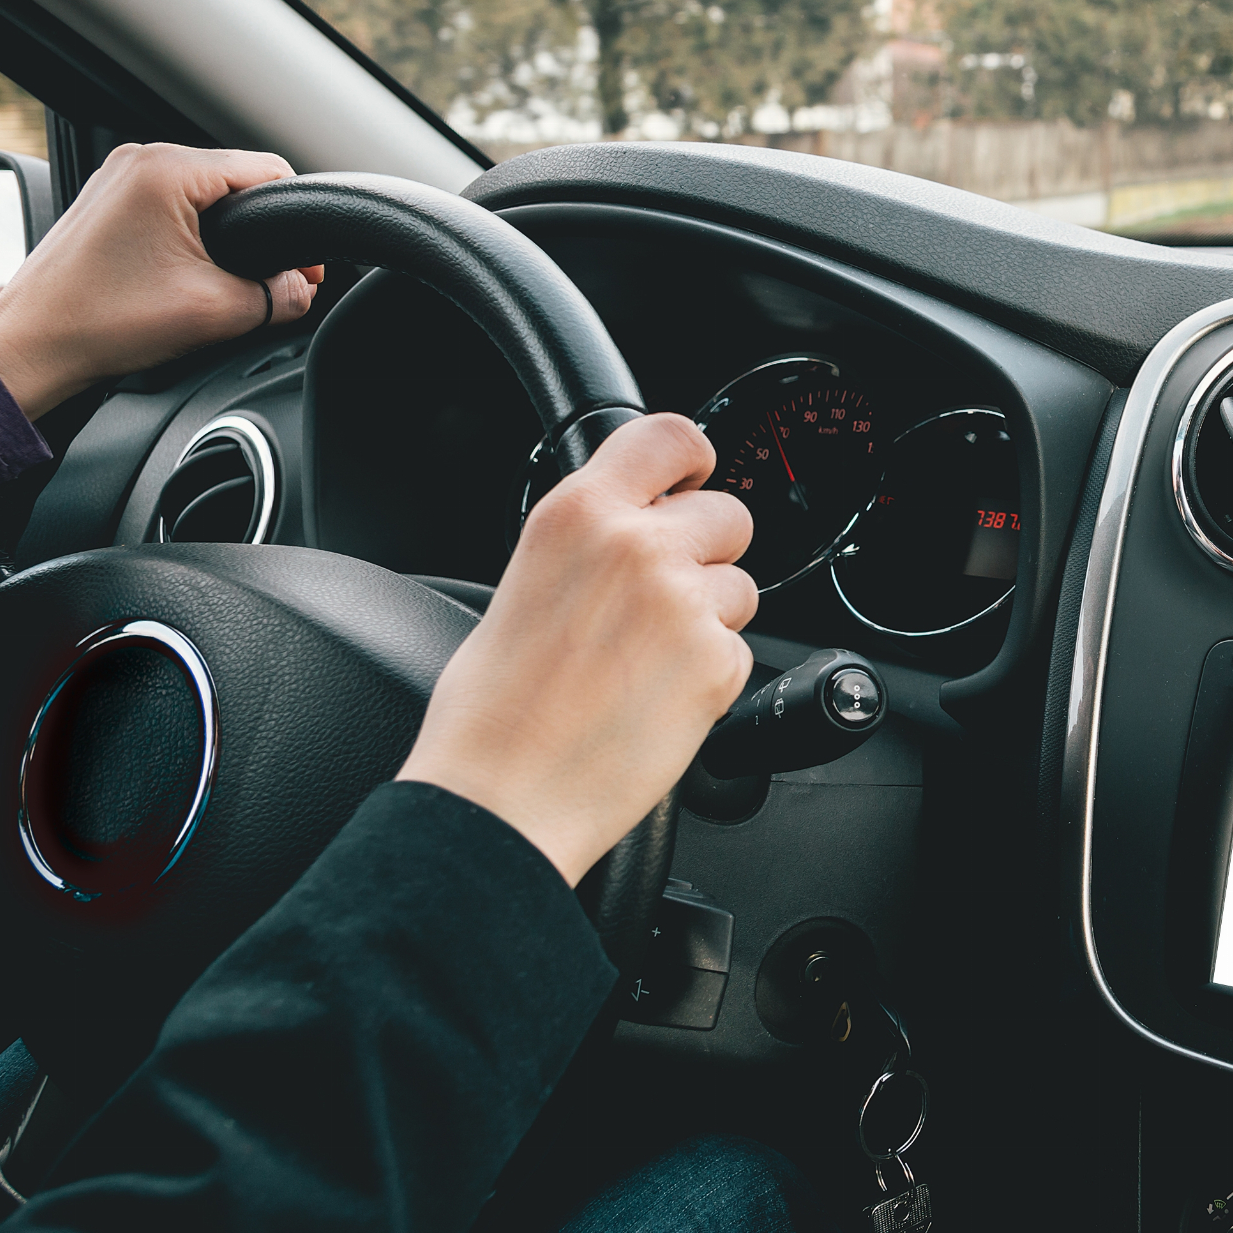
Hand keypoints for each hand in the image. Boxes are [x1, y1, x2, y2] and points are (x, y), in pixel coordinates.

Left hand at [0, 143, 324, 418]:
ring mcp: (119, 176)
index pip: (268, 171)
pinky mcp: (108, 199)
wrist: (30, 346)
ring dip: (228, 233)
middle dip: (262, 231)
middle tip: (272, 284)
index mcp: (167, 170)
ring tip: (227, 281)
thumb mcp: (214, 312)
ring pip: (205, 192)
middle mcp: (141, 159)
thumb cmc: (101, 323)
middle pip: (237, 180)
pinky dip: (193, 233)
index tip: (303, 272)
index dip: (296, 224)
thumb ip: (277, 296)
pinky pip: (171, 202)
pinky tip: (190, 272)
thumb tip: (302, 288)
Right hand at [397, 414, 758, 884]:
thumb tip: (631, 527)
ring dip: (711, 618)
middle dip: (706, 554)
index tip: (694, 479)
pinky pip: (739, 650)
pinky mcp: (716, 663)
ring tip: (648, 662)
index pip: (669, 436)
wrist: (501, 796)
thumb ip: (587, 542)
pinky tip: (655, 700)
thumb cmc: (492, 711)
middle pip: (728, 514)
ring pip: (740, 586)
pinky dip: (711, 676)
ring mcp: (683, 603)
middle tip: (662, 602)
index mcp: (578, 513)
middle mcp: (637, 545)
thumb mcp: (524, 581)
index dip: (693, 458)